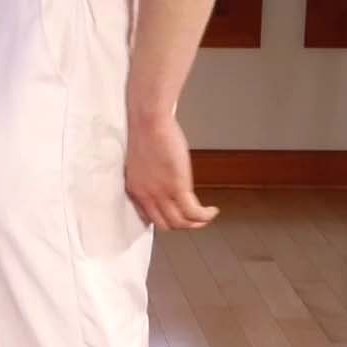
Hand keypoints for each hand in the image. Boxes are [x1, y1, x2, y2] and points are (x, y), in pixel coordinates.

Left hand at [124, 112, 219, 230]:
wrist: (149, 121)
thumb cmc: (145, 133)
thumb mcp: (140, 162)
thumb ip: (147, 176)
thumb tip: (160, 180)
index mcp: (135, 189)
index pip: (148, 217)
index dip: (164, 219)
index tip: (174, 215)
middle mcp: (146, 195)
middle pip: (165, 225)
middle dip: (181, 225)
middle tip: (194, 220)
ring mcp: (161, 193)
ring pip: (180, 223)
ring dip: (196, 224)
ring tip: (205, 217)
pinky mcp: (177, 187)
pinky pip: (193, 213)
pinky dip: (205, 216)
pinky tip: (212, 210)